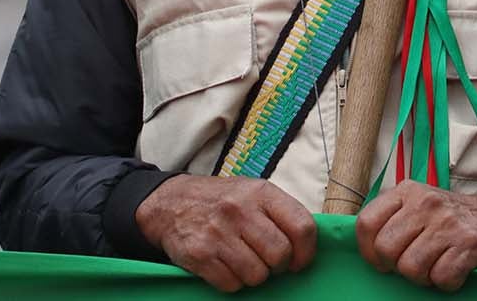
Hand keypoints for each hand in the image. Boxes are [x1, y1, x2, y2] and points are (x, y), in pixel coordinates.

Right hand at [135, 175, 316, 291]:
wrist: (170, 203)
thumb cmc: (221, 201)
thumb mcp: (253, 192)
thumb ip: (280, 213)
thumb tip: (306, 246)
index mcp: (261, 192)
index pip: (302, 226)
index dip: (306, 252)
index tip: (299, 261)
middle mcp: (240, 210)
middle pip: (280, 255)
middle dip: (278, 266)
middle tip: (268, 261)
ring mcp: (218, 233)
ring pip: (257, 275)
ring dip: (254, 275)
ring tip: (243, 260)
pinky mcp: (200, 254)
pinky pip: (231, 285)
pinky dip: (232, 282)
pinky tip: (225, 265)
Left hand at [355, 181, 476, 291]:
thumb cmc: (451, 219)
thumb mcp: (418, 205)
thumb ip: (392, 218)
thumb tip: (367, 249)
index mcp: (407, 191)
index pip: (366, 223)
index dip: (368, 250)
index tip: (381, 261)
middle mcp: (426, 203)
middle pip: (386, 250)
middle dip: (397, 266)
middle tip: (415, 263)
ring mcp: (448, 223)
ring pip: (411, 268)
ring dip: (423, 277)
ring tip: (435, 266)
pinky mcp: (469, 244)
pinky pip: (441, 278)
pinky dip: (446, 283)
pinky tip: (454, 269)